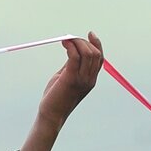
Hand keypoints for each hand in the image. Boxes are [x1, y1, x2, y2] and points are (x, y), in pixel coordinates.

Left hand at [14, 31, 103, 150]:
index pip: (100, 58)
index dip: (97, 44)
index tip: (90, 34)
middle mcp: (89, 79)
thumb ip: (71, 66)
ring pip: (87, 53)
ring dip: (77, 43)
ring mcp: (82, 79)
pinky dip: (71, 47)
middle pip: (95, 53)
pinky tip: (65, 43)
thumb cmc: (55, 98)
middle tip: (72, 38)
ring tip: (67, 40)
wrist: (50, 116)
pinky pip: (75, 57)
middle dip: (85, 42)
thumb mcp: (65, 78)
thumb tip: (72, 50)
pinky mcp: (70, 79)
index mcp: (91, 80)